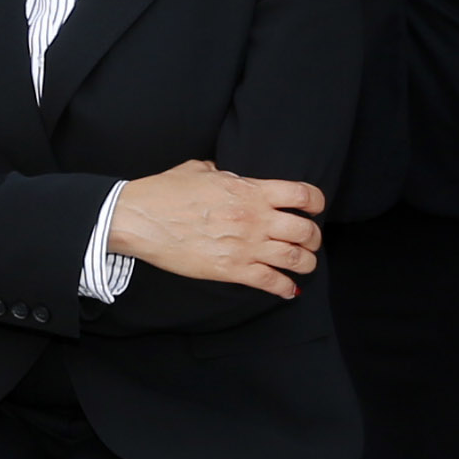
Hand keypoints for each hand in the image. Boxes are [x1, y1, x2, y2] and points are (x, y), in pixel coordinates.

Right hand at [105, 162, 326, 295]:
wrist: (142, 219)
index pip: (302, 194)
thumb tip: (225, 173)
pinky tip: (289, 289)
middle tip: (310, 241)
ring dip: (306, 263)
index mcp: (250, 190)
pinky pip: (271, 282)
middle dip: (313, 237)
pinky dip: (285, 287)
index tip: (315, 208)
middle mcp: (255, 218)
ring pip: (295, 258)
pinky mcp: (231, 269)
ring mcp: (245, 245)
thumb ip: (222, 172)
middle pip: (306, 230)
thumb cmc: (165, 192)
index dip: (316, 202)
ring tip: (305, 264)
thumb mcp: (198, 169)